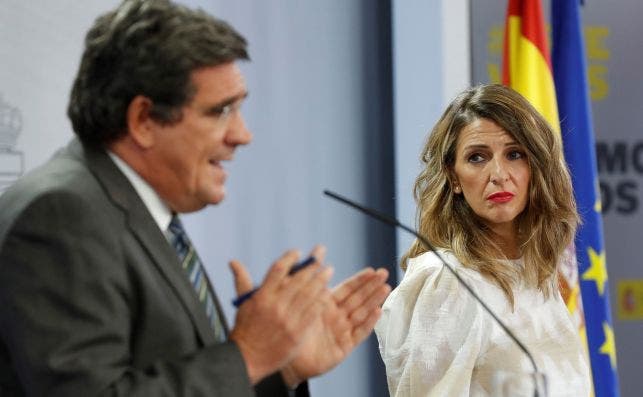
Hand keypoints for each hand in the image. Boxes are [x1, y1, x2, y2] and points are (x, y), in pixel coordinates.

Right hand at [228, 246, 330, 384]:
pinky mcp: (298, 332)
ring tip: (328, 270)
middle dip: (311, 266)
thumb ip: (242, 281)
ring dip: (321, 280)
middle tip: (321, 256)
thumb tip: (233, 262)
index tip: (297, 252)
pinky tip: (327, 291)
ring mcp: (288, 320)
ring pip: (309, 294)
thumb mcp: (243, 304)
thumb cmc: (245, 330)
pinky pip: (313, 311)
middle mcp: (276, 306)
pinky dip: (321, 299)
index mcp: (261, 297)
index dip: (289, 258)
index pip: (278, 270)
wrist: (248, 360)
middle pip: (298, 280)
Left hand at [282, 266, 390, 386]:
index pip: (347, 288)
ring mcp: (341, 331)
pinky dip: (369, 323)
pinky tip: (377, 311)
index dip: (360, 279)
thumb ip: (305, 278)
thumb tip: (312, 253)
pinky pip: (359, 333)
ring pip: (361, 312)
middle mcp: (337, 316)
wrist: (284, 356)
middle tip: (384, 273)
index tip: (372, 270)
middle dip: (371, 286)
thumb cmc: (287, 327)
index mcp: (326, 304)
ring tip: (386, 288)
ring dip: (374, 300)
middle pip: (358, 298)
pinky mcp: (344, 347)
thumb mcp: (296, 298)